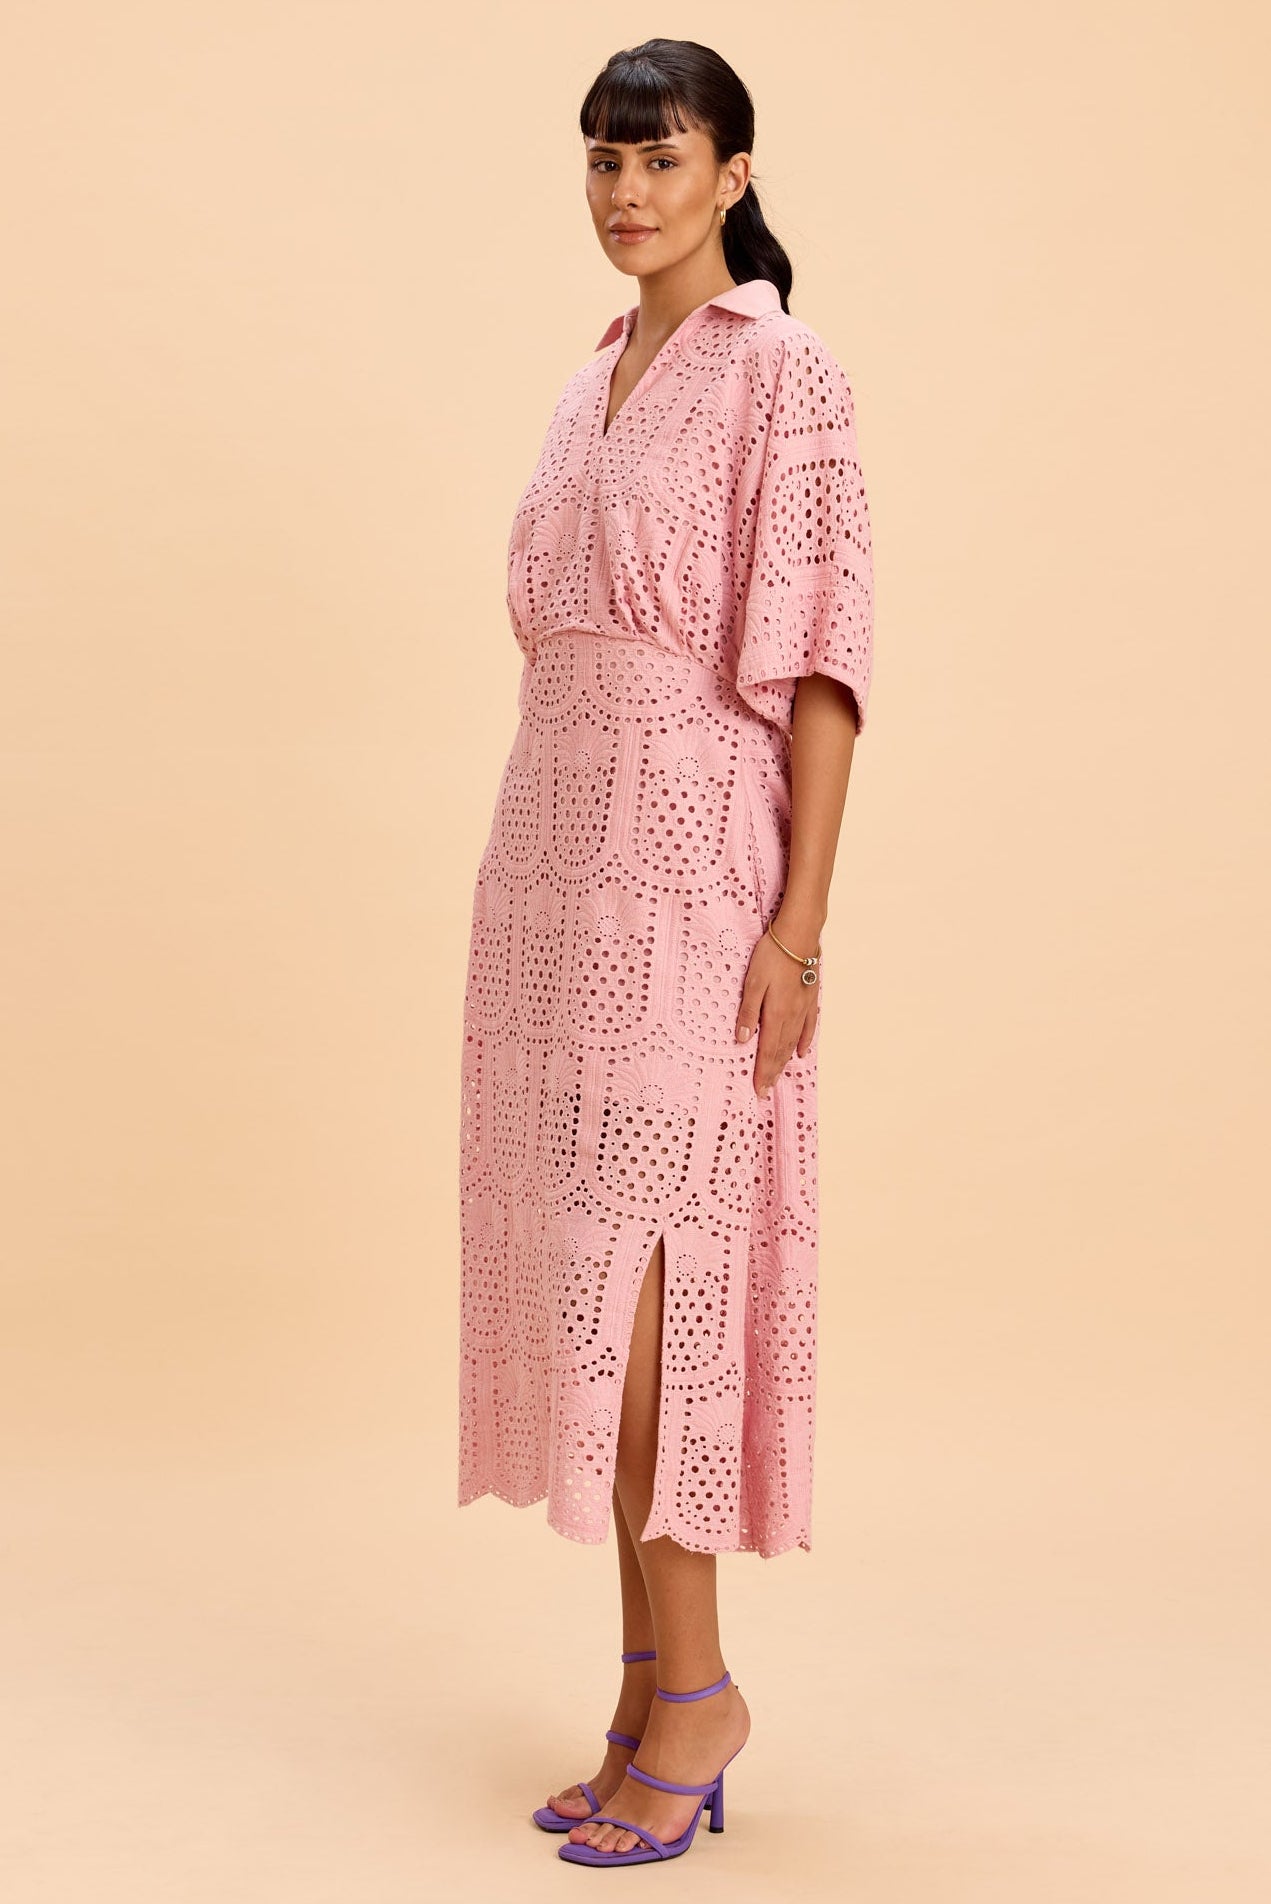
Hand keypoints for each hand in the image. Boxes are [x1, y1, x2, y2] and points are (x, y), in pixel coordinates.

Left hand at [735, 920, 820, 1096]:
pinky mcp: (810, 999)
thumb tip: (742, 1040)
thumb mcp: (752, 982)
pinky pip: (808, 1027)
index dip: (763, 1072)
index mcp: (775, 1014)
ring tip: (779, 1075)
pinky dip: (804, 1041)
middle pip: (780, 1051)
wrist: (799, 935)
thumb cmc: (772, 956)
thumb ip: (748, 1012)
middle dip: (772, 1072)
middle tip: (766, 1091)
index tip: (758, 1090)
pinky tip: (801, 1051)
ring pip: (793, 1042)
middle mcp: (792, 1017)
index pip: (767, 1051)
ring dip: (785, 1061)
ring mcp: (803, 1009)